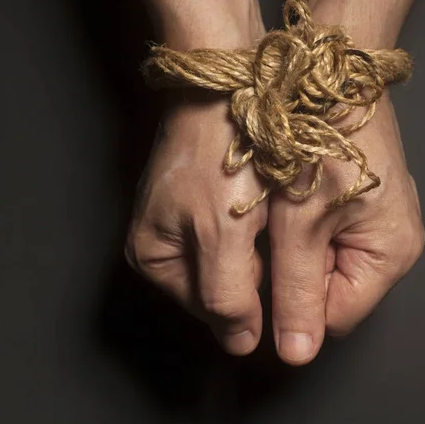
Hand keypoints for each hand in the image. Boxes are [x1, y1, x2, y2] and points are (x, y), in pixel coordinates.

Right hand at [125, 92, 267, 355]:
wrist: (231, 79)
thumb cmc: (221, 153)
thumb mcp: (220, 234)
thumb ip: (227, 297)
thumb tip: (240, 344)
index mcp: (154, 259)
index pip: (213, 311)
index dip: (250, 299)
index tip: (271, 263)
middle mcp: (166, 244)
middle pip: (225, 286)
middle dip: (257, 269)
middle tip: (269, 230)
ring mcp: (187, 219)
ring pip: (240, 260)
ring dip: (263, 247)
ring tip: (269, 211)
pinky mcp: (211, 197)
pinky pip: (243, 231)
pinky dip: (263, 226)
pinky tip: (270, 201)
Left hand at [268, 93, 424, 364]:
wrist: (329, 73)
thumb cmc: (317, 140)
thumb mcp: (299, 224)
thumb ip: (295, 291)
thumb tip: (297, 355)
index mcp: (389, 254)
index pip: (332, 317)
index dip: (291, 305)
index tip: (260, 274)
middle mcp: (395, 244)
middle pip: (331, 292)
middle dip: (292, 273)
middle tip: (267, 235)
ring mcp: (380, 222)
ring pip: (325, 265)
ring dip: (294, 249)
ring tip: (276, 213)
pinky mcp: (363, 204)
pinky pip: (327, 238)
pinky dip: (300, 230)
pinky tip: (286, 203)